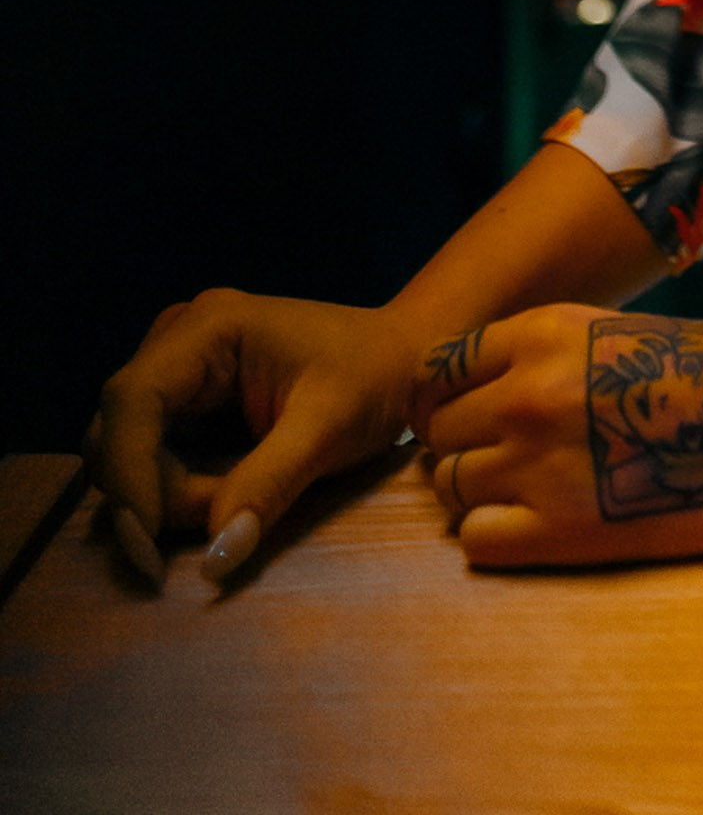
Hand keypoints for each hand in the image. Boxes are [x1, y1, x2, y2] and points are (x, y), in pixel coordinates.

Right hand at [88, 291, 423, 582]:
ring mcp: (179, 363)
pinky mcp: (186, 394)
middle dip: (151, 490)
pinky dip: (172, 486)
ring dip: (162, 493)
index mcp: (212, 324)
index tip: (146, 542)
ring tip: (229, 502)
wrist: (402, 361)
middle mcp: (182, 335)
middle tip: (214, 524)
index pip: (131, 399)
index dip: (128, 473)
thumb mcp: (330, 430)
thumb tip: (215, 557)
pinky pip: (150, 450)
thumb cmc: (374, 380)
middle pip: (120, 427)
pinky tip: (218, 494)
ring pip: (127, 444)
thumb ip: (269, 487)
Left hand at [410, 305, 702, 566]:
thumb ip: (543, 355)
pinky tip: (539, 526)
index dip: (447, 395)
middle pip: (438, 432)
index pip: (439, 369)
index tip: (469, 413)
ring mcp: (535, 465)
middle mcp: (523, 394)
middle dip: (462, 444)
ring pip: (449, 487)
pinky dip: (495, 536)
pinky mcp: (557, 533)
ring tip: (527, 493)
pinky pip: (476, 540)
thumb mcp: (612, 330)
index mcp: (539, 334)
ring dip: (477, 492)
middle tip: (505, 458)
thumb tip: (486, 391)